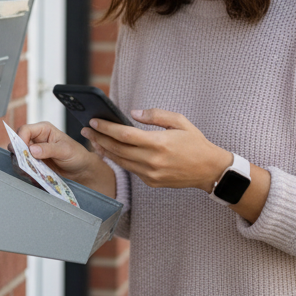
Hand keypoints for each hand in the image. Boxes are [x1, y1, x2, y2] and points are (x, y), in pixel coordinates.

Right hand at [15, 121, 116, 197]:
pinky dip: (25, 171)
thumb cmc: (76, 155)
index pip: (24, 130)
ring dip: (21, 164)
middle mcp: (36, 139)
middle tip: (24, 164)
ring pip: (18, 155)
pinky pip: (23, 165)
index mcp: (43, 130)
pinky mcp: (34, 162)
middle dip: (19, 154)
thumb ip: (48, 149)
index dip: (20, 140)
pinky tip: (33, 175)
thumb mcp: (65, 151)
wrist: (81, 170)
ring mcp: (34, 151)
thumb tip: (32, 149)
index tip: (24, 152)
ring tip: (30, 171)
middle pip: (17, 143)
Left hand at [81, 108, 231, 191]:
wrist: (209, 170)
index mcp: (159, 143)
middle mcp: (153, 161)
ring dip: (104, 150)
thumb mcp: (180, 121)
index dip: (106, 128)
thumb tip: (133, 113)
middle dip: (99, 138)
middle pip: (117, 149)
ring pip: (120, 161)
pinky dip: (117, 160)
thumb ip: (156, 115)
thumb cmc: (195, 143)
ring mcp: (151, 174)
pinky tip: (109, 151)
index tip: (93, 121)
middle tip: (85, 129)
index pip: (125, 135)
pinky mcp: (151, 182)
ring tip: (92, 139)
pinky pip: (129, 169)